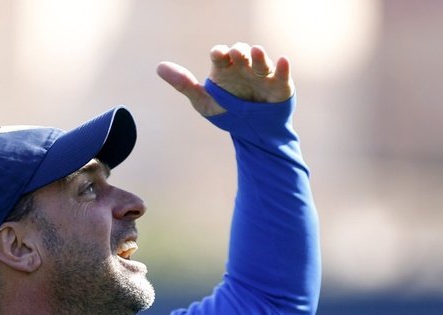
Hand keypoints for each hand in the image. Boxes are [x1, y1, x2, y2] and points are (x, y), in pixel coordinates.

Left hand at [157, 43, 293, 116]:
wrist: (251, 134)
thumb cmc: (226, 111)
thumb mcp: (203, 101)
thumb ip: (183, 84)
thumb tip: (159, 67)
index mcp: (225, 69)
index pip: (221, 55)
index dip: (219, 53)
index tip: (217, 54)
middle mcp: (244, 68)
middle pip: (241, 54)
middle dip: (239, 52)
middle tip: (236, 53)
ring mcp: (262, 75)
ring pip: (261, 61)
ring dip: (259, 56)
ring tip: (256, 51)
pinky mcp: (279, 85)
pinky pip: (282, 74)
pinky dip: (283, 67)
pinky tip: (282, 60)